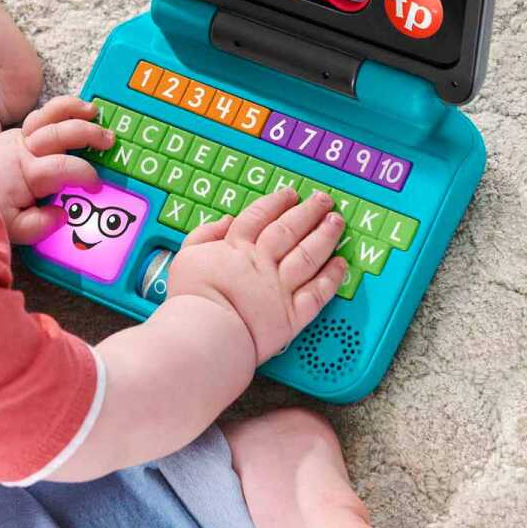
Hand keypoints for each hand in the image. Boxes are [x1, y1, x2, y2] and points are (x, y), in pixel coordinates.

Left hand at [0, 96, 113, 243]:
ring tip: (94, 112)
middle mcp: (24, 150)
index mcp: (27, 173)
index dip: (85, 174)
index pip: (63, 167)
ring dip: (74, 111)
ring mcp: (20, 137)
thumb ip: (39, 226)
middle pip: (59, 133)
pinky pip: (42, 114)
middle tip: (109, 142)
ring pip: (49, 115)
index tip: (96, 186)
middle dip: (88, 134)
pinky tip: (79, 109)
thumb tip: (60, 215)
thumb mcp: (15, 228)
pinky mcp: (19, 132)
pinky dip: (61, 108)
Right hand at [166, 188, 346, 364]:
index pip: (260, 217)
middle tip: (323, 200)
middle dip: (308, 211)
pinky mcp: (292, 316)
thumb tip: (225, 220)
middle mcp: (263, 264)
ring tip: (336, 222)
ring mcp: (280, 288)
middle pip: (289, 230)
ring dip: (325, 236)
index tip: (289, 194)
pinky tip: (341, 265)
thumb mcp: (186, 256)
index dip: (277, 202)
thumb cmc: (191, 299)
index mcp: (237, 248)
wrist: (205, 333)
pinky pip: (318, 293)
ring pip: (308, 255)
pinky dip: (331, 277)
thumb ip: (204, 234)